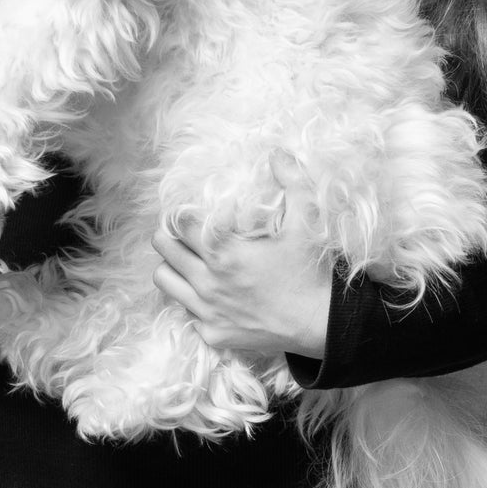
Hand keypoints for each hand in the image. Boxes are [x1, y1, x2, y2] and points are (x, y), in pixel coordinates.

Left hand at [151, 154, 331, 359]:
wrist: (323, 325)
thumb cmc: (312, 271)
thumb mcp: (307, 220)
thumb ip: (292, 181)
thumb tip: (277, 153)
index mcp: (224, 252)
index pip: (178, 223)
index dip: (181, 212)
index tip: (191, 211)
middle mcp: (208, 282)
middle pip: (163, 248)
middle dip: (170, 234)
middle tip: (186, 232)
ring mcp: (208, 311)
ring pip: (164, 280)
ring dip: (174, 266)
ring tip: (191, 260)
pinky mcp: (213, 334)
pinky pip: (186, 312)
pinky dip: (192, 299)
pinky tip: (212, 293)